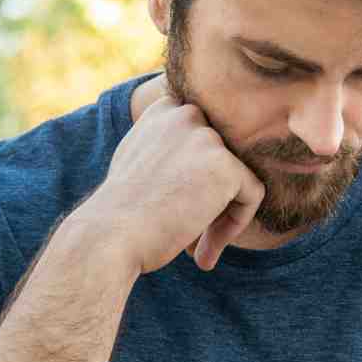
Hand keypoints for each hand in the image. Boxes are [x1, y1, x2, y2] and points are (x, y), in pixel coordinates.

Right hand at [81, 96, 265, 273]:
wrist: (109, 237)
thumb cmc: (119, 213)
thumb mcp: (137, 163)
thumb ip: (165, 149)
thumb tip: (198, 161)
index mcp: (164, 111)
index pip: (205, 139)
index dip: (199, 177)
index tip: (180, 207)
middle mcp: (186, 114)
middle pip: (224, 158)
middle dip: (213, 196)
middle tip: (190, 234)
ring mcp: (207, 137)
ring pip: (238, 178)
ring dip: (221, 215)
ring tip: (197, 248)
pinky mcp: (225, 166)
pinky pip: (252, 195)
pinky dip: (235, 225)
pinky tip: (204, 250)